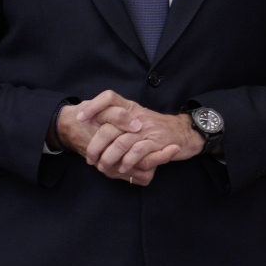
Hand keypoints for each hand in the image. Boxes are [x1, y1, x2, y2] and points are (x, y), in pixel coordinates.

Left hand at [58, 91, 200, 185]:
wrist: (184, 133)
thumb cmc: (155, 128)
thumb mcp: (136, 118)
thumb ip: (117, 119)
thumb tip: (92, 123)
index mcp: (130, 107)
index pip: (109, 97)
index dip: (94, 105)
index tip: (81, 118)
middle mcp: (137, 116)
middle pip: (109, 127)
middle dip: (96, 146)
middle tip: (90, 159)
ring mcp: (147, 129)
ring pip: (121, 143)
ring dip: (109, 158)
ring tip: (103, 167)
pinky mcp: (157, 142)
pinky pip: (137, 152)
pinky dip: (127, 162)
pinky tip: (123, 168)